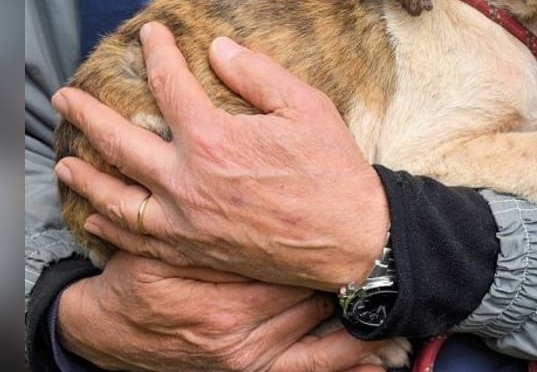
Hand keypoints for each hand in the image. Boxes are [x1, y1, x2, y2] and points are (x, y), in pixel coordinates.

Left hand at [52, 21, 389, 290]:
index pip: (169, 84)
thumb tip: (217, 48)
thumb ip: (256, 73)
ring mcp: (184, 221)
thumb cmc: (332, 170)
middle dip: (88, 114)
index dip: (157, 53)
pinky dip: (109, 225)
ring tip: (63, 161)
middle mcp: (186, 180)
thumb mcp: (305, 106)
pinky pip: (136, 239)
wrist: (351, 238)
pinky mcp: (192, 251)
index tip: (150, 34)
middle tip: (67, 97)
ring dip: (84, 175)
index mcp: (213, 138)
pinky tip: (97, 216)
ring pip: (115, 196)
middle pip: (119, 141)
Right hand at [57, 251, 393, 370]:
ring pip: (320, 342)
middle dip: (350, 284)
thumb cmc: (141, 277)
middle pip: (313, 303)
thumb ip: (214, 232)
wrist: (109, 329)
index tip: (364, 236)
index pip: (294, 269)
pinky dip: (344, 366)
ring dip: (362, 331)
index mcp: (224, 296)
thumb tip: (259, 206)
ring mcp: (246, 359)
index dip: (330, 253)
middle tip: (391, 267)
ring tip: (404, 319)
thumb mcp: (166, 247)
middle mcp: (240, 334)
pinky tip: (379, 362)